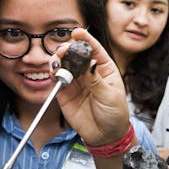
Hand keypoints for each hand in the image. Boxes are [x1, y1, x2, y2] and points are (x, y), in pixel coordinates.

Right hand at [51, 29, 129, 146]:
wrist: (105, 136)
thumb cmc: (114, 114)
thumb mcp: (110, 95)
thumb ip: (96, 79)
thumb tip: (88, 63)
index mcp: (103, 68)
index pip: (94, 49)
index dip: (85, 39)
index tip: (77, 32)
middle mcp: (87, 72)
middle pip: (75, 54)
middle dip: (68, 49)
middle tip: (64, 50)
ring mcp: (75, 82)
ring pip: (64, 64)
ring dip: (59, 59)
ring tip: (58, 60)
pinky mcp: (64, 93)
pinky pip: (57, 80)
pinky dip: (54, 73)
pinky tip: (55, 72)